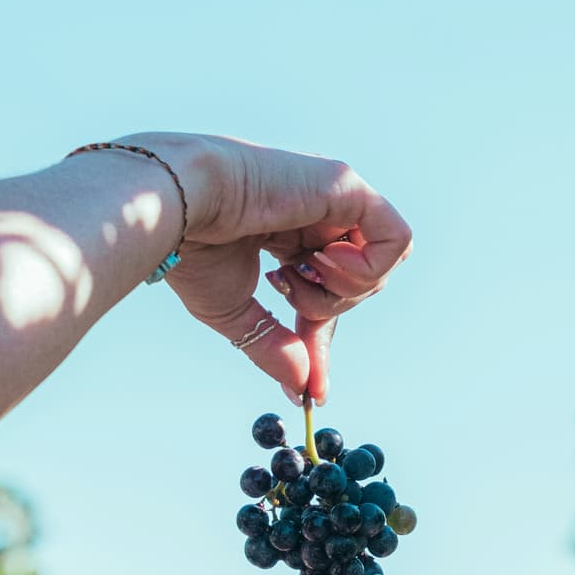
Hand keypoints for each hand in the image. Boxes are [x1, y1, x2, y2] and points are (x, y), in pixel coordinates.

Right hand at [126, 133, 411, 406]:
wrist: (178, 207)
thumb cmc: (192, 249)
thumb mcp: (236, 314)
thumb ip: (273, 346)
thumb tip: (301, 387)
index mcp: (290, 234)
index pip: (329, 292)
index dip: (321, 337)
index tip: (313, 388)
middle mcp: (318, 213)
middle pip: (361, 283)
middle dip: (327, 310)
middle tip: (285, 294)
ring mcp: (337, 197)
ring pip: (383, 266)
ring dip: (341, 290)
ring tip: (293, 271)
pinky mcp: (348, 186)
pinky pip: (396, 240)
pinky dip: (366, 267)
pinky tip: (319, 258)